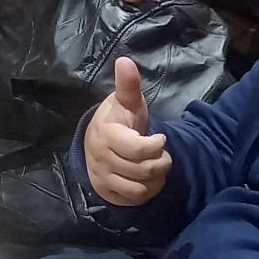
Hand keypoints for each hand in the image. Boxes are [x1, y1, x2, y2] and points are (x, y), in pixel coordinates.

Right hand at [84, 56, 169, 205]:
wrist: (96, 142)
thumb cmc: (118, 120)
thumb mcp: (126, 102)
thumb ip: (128, 84)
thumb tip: (125, 60)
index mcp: (106, 134)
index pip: (138, 149)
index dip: (156, 145)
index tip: (160, 138)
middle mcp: (100, 158)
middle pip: (143, 170)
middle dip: (161, 161)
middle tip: (161, 153)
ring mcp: (102, 177)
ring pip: (139, 187)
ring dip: (156, 178)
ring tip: (156, 166)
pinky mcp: (107, 192)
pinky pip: (134, 199)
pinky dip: (148, 191)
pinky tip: (149, 179)